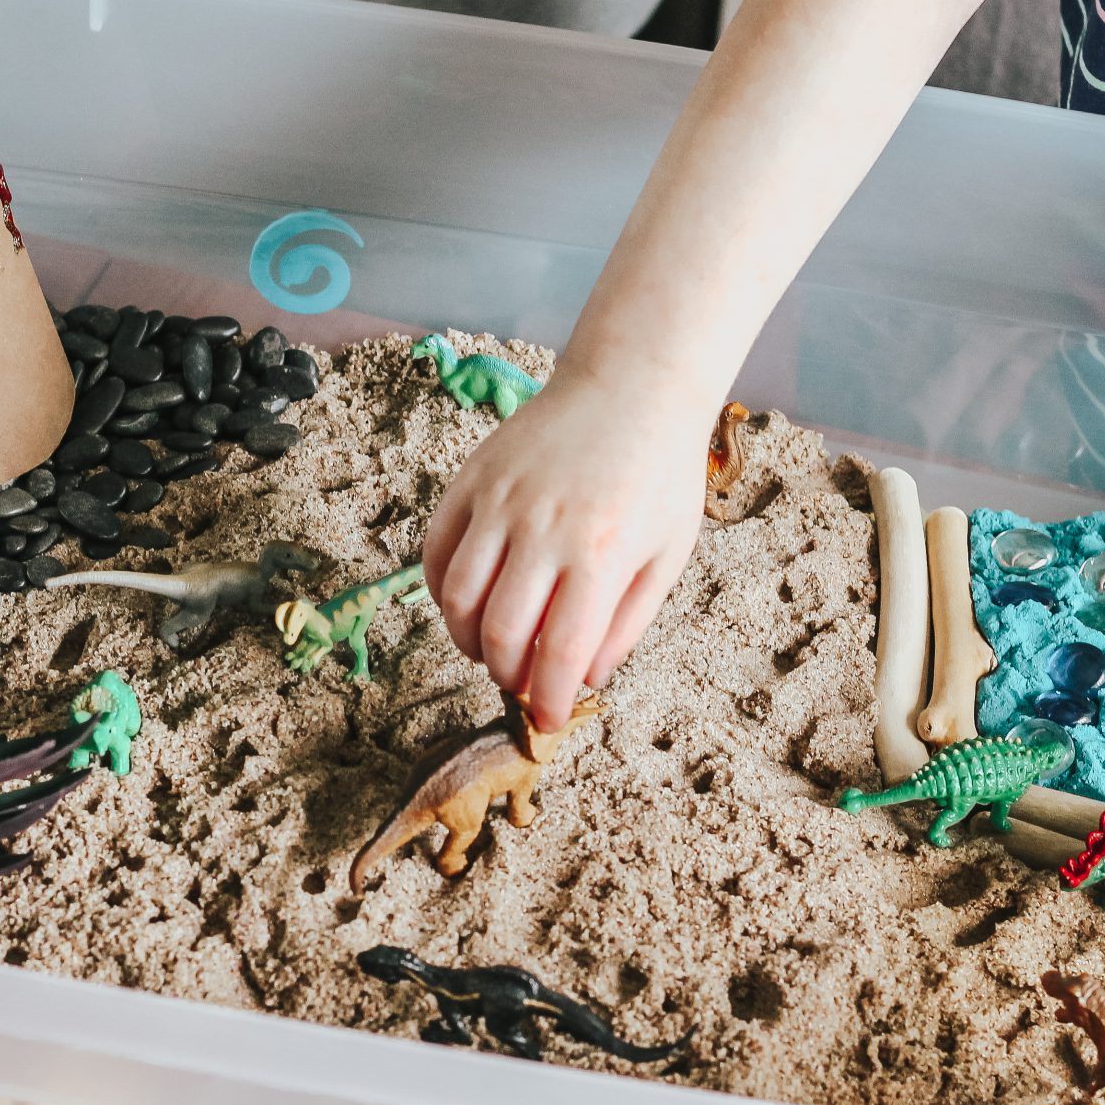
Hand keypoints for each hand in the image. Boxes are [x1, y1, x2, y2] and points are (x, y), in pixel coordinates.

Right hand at [422, 373, 708, 730]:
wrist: (632, 385)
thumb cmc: (658, 473)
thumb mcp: (667, 554)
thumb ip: (627, 622)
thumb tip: (585, 678)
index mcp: (601, 552)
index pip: (559, 651)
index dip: (549, 699)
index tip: (549, 719)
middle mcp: (543, 528)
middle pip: (500, 633)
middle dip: (506, 676)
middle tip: (521, 682)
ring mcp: (500, 501)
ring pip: (458, 599)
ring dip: (468, 640)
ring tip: (491, 648)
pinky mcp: (472, 479)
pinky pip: (436, 553)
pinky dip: (442, 592)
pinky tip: (466, 604)